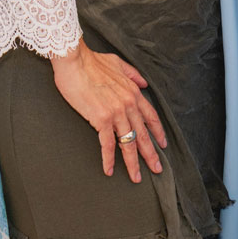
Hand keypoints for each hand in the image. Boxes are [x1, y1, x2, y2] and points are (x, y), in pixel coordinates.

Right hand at [49, 42, 166, 181]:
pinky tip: (109, 170)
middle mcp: (128, 104)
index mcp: (133, 92)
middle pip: (143, 134)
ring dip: (133, 163)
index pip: (151, 117)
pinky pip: (107, 144)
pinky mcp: (101, 119)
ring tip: (136, 177)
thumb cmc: (91, 61)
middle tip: (157, 169)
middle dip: (151, 154)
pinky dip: (109, 159)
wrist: (74, 60)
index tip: (163, 144)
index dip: (158, 132)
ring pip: (128, 143)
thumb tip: (144, 83)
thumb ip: (133, 74)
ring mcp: (116, 112)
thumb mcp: (117, 63)